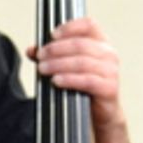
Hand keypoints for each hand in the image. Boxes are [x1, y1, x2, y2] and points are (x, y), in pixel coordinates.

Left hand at [29, 17, 133, 142]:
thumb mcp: (67, 68)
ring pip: (82, 61)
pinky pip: (87, 80)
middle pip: (80, 44)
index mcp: (101, 43)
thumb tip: (30, 50)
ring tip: (43, 69)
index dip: (70, 27)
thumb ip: (50, 56)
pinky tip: (56, 81)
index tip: (51, 35)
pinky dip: (70, 79)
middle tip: (40, 57)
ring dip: (59, 64)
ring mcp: (111, 72)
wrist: (100, 117)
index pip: (89, 25)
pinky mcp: (109, 89)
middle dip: (56, 50)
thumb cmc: (84, 88)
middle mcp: (109, 54)